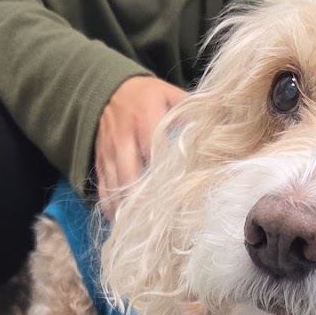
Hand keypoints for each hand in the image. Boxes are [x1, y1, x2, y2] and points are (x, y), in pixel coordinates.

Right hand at [95, 76, 185, 218]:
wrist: (108, 87)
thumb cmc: (148, 95)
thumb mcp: (170, 95)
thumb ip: (190, 114)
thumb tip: (216, 135)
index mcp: (146, 116)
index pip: (156, 150)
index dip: (164, 174)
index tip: (178, 196)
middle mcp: (125, 134)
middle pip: (131, 172)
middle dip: (142, 198)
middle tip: (157, 220)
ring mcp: (109, 149)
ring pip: (114, 182)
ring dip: (124, 205)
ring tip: (138, 227)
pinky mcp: (99, 159)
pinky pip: (101, 184)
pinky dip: (108, 204)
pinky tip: (117, 220)